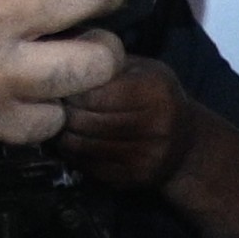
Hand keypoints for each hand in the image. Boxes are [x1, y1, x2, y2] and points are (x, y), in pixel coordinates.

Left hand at [55, 45, 190, 192]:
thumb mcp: (140, 69)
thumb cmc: (154, 95)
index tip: (59, 88)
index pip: (91, 93)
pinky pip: (88, 166)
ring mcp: (147, 155)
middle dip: (62, 114)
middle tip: (52, 108)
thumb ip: (106, 63)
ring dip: (63, 136)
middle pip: (84, 121)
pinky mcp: (135, 178)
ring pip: (82, 146)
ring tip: (60, 124)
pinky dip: (74, 155)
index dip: (68, 90)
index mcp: (155, 91)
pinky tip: (74, 143)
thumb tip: (60, 59)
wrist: (186, 142)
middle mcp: (156, 125)